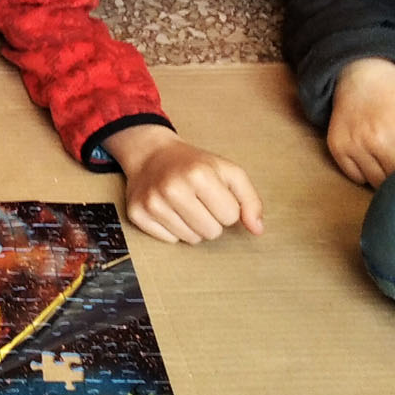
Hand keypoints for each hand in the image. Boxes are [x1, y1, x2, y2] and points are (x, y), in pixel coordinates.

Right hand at [106, 124, 263, 244]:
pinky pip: (169, 241)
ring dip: (193, 227)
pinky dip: (172, 229)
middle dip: (211, 220)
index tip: (215, 194)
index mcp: (199, 175)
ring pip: (191, 239)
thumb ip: (250, 200)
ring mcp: (153, 203)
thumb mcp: (228, 171)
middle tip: (199, 201)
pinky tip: (169, 210)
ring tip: (184, 206)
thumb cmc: (194, 164)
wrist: (151, 154)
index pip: (231, 217)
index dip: (227, 207)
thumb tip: (257, 230)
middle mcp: (173, 189)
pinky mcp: (137, 214)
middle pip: (211, 232)